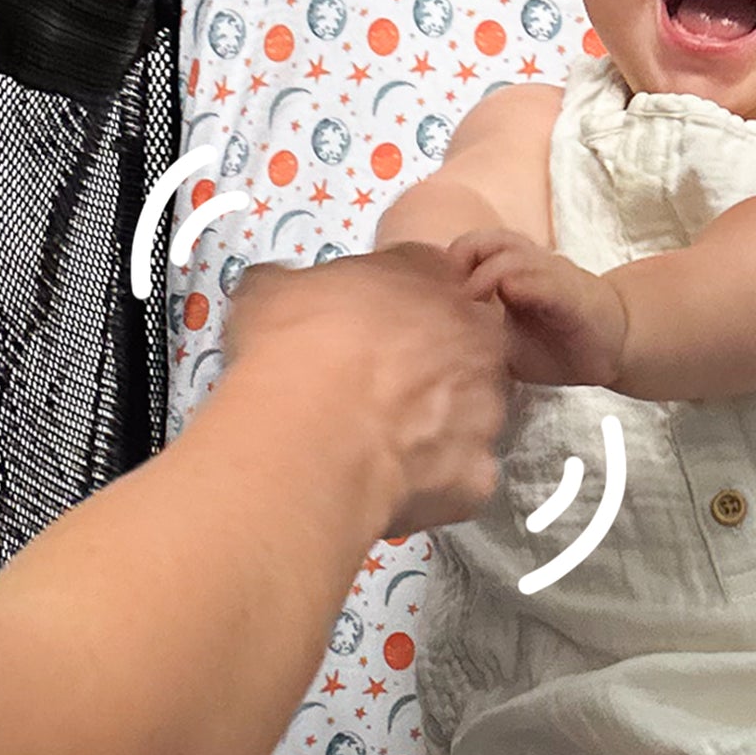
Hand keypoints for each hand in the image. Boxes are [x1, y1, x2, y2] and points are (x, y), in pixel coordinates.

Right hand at [222, 244, 510, 537]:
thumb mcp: (269, 292)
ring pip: (472, 408)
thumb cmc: (294, 347)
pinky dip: (436, 478)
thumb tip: (279, 285)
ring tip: (383, 437)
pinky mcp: (478, 470)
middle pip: (463, 341)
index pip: (426, 273)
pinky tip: (393, 481)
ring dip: (440, 418)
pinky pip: (462, 472)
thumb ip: (289, 283)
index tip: (363, 325)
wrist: (310, 436)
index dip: (393, 301)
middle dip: (430, 359)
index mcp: (430, 276)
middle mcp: (475, 334)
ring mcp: (486, 404)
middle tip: (377, 383)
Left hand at [446, 228, 627, 388]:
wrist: (610, 346)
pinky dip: (525, 284)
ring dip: (489, 270)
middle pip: (490, 239)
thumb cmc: (552, 343)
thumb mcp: (503, 339)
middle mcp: (530, 264)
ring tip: (473, 296)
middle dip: (465, 254)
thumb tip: (428, 343)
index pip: (473, 247)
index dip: (451, 261)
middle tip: (451, 289)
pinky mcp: (571, 296)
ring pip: (515, 254)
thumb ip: (473, 332)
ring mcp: (552, 276)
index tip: (434, 289)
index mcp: (510, 270)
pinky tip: (510, 294)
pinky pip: (546, 282)